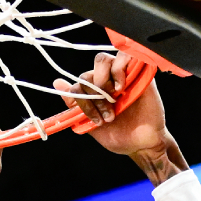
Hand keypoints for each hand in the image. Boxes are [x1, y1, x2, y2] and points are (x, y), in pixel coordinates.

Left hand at [55, 52, 186, 185]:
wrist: (142, 144)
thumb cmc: (119, 136)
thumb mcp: (92, 125)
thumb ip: (76, 106)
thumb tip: (57, 84)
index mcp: (94, 93)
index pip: (78, 85)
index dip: (83, 101)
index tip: (96, 120)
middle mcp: (106, 81)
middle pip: (89, 70)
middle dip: (94, 92)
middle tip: (108, 112)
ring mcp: (121, 75)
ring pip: (102, 59)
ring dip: (104, 79)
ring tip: (115, 97)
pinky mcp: (138, 71)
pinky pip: (125, 55)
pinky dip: (119, 68)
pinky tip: (122, 86)